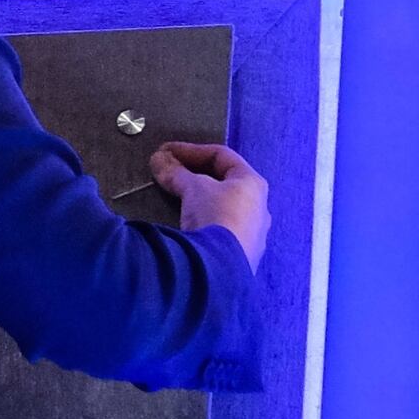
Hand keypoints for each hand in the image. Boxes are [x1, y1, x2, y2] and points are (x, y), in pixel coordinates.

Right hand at [151, 141, 271, 270]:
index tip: (166, 152)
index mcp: (253, 184)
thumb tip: (158, 160)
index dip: (191, 150)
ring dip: (201, 201)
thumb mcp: (193, 189)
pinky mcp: (242, 257)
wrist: (221, 267)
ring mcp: (253, 235)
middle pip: (225, 183)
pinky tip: (190, 229)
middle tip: (171, 173)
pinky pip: (222, 232)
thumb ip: (176, 173)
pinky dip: (204, 223)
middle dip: (196, 176)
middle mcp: (259, 208)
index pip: (222, 156)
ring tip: (178, 201)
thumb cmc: (215, 215)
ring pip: (224, 209)